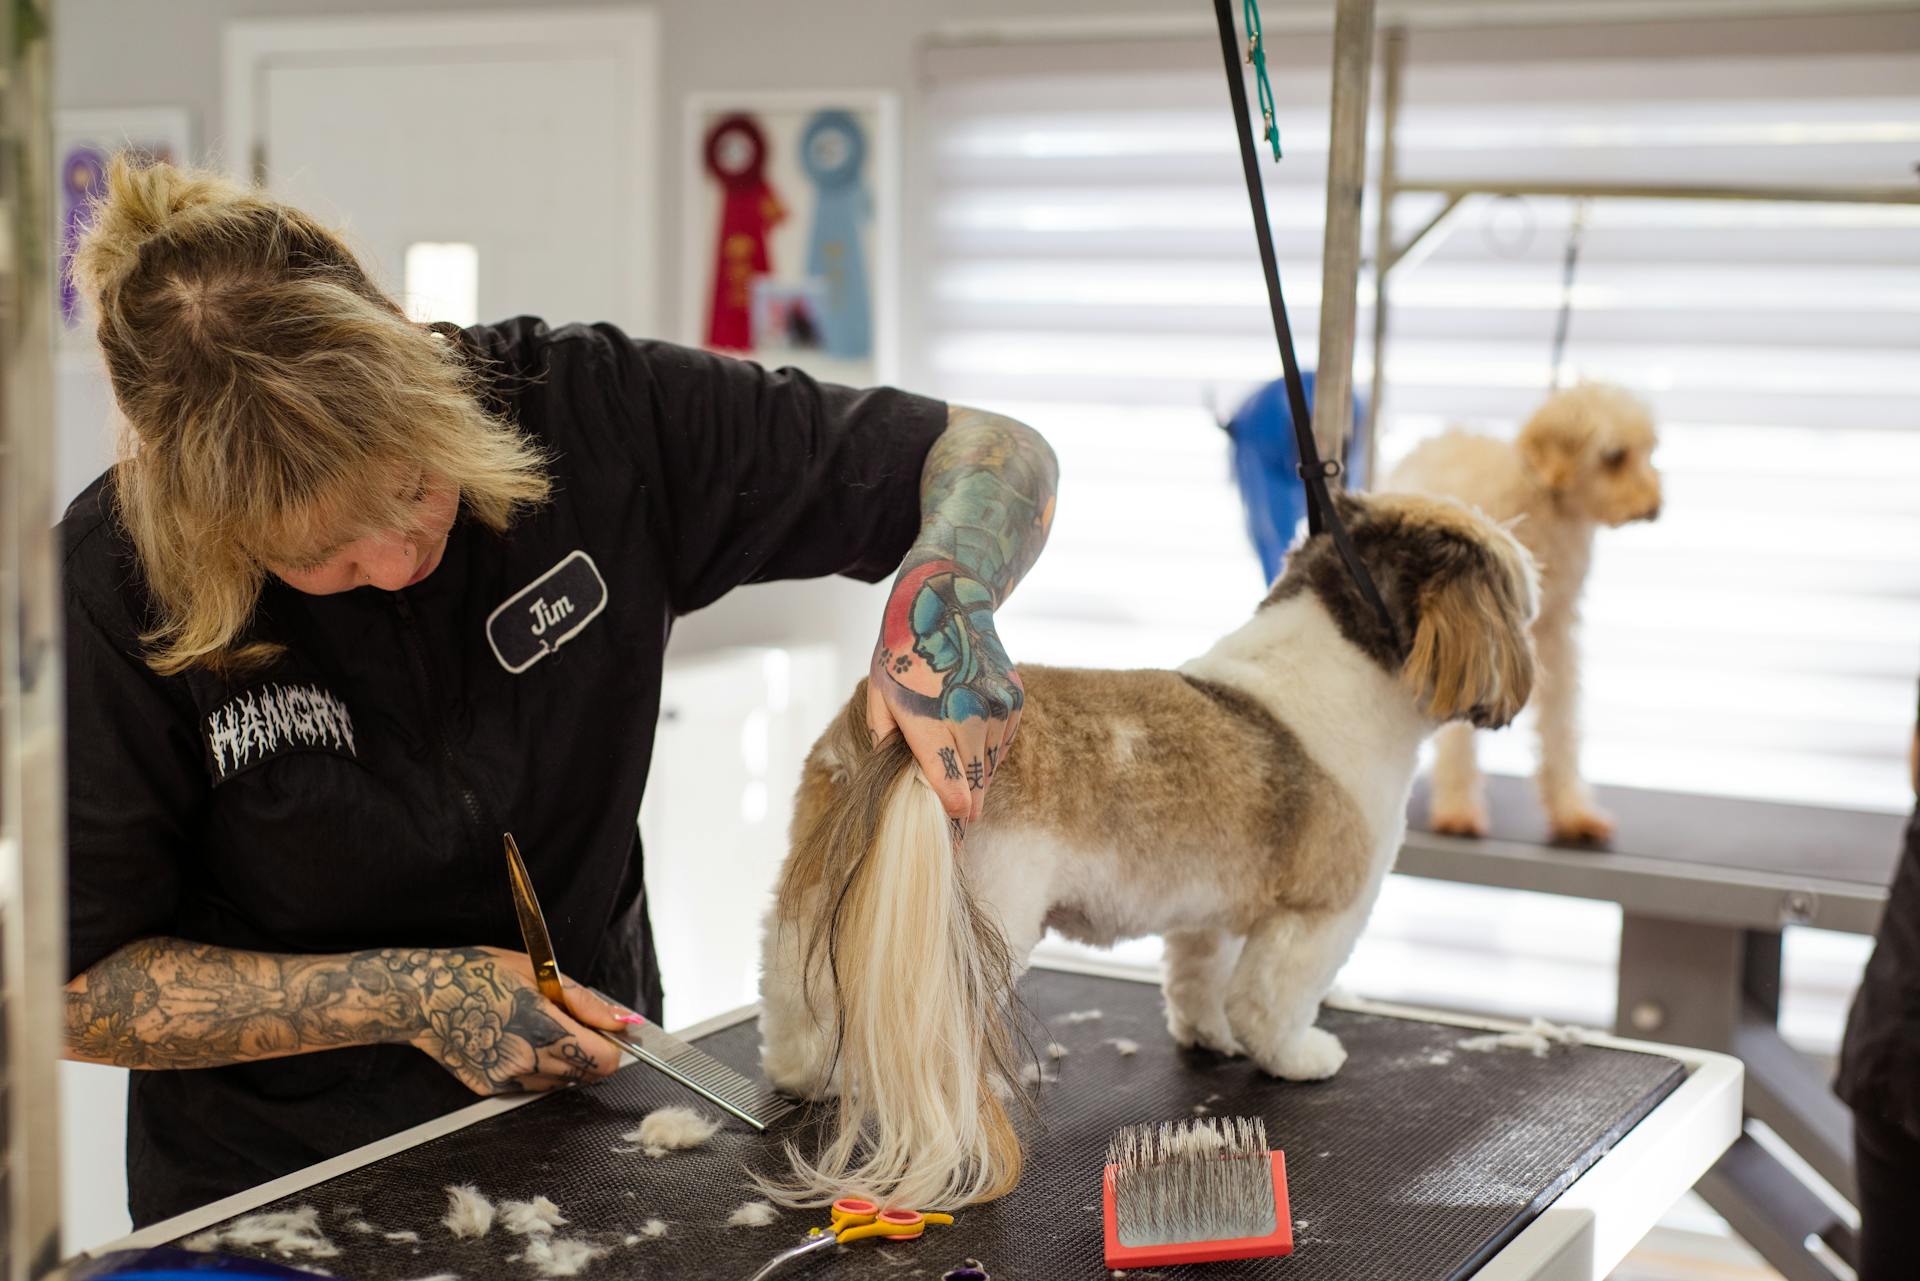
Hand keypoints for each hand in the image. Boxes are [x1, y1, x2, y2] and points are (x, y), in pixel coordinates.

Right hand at [393, 947, 631, 1094]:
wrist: (422, 998)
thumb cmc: (479, 975)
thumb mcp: (539, 972)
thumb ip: (586, 1003)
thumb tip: (624, 1022)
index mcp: (541, 1027)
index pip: (603, 1060)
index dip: (612, 1046)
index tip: (606, 1030)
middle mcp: (525, 1060)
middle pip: (587, 1075)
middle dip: (590, 1051)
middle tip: (568, 1022)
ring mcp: (506, 1079)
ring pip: (561, 1082)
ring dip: (564, 1061)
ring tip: (537, 1028)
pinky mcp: (491, 1089)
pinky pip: (533, 1084)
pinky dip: (538, 1066)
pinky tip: (516, 1040)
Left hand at [870, 565, 1021, 825]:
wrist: (948, 602)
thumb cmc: (904, 654)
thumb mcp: (879, 697)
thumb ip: (887, 744)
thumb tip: (897, 783)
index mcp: (931, 720)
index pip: (950, 787)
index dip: (951, 815)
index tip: (950, 836)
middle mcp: (970, 716)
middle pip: (975, 784)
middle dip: (963, 804)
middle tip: (956, 825)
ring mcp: (998, 708)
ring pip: (990, 766)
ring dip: (975, 776)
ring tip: (956, 769)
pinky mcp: (1015, 702)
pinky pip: (1002, 745)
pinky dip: (988, 751)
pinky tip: (970, 738)